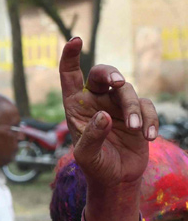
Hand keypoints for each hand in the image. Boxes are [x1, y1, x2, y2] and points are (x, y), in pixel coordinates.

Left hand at [61, 37, 157, 189]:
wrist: (117, 179)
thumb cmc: (95, 166)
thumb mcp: (86, 156)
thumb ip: (91, 137)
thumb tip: (104, 116)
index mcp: (75, 106)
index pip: (70, 75)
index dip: (70, 57)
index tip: (75, 40)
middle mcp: (96, 100)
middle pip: (103, 74)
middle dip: (110, 73)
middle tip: (118, 83)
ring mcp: (118, 105)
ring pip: (127, 90)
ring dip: (133, 109)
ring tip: (135, 130)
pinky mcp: (138, 113)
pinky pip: (147, 107)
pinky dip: (150, 120)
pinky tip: (148, 137)